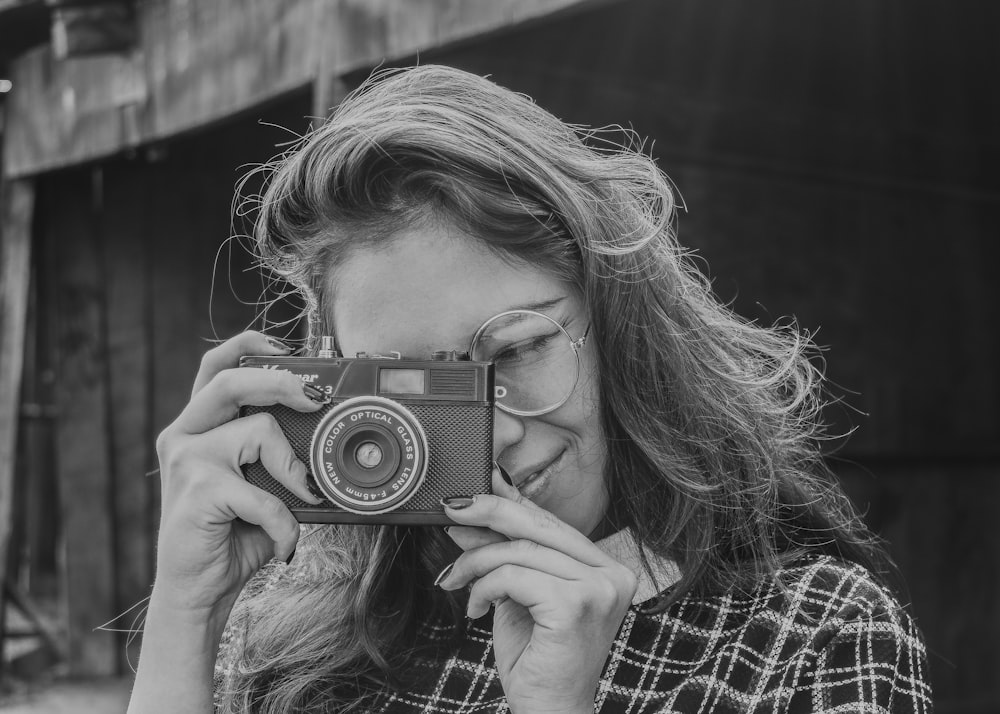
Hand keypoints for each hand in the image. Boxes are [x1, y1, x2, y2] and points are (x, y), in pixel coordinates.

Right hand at [152, 331, 324, 618]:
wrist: (197, 591)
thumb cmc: (232, 534)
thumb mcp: (258, 484)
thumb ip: (276, 454)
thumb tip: (326, 433)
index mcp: (198, 427)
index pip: (216, 368)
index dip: (248, 347)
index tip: (286, 350)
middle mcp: (185, 435)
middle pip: (231, 381)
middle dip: (282, 381)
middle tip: (318, 399)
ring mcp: (186, 461)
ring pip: (258, 430)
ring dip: (294, 468)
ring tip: (303, 497)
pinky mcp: (197, 492)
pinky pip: (264, 494)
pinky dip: (285, 522)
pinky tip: (283, 541)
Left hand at [438, 477, 637, 713]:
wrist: (549, 713)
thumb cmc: (537, 659)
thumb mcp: (518, 594)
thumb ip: (505, 552)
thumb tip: (473, 510)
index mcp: (607, 568)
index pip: (551, 523)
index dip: (510, 502)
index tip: (474, 493)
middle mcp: (612, 574)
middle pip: (539, 525)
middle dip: (488, 511)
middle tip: (452, 508)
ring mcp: (599, 590)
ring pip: (520, 551)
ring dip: (476, 562)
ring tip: (455, 579)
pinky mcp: (575, 606)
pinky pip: (514, 576)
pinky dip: (484, 587)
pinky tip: (476, 608)